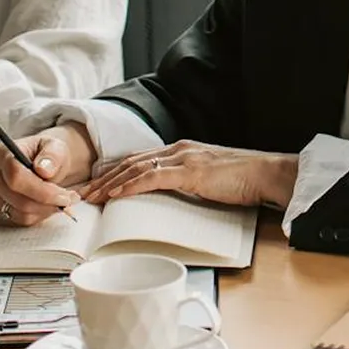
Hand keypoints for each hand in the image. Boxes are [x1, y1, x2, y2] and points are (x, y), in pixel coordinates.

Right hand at [0, 126, 92, 225]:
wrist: (40, 164)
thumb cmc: (46, 155)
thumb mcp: (56, 147)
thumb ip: (52, 155)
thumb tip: (44, 170)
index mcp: (2, 155)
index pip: (16, 177)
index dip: (42, 191)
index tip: (64, 196)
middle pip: (19, 200)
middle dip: (49, 203)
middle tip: (70, 199)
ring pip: (21, 215)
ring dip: (46, 211)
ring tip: (60, 200)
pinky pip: (18, 223)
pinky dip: (38, 217)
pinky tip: (46, 206)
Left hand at [85, 141, 297, 208]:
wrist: (267, 174)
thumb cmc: (243, 181)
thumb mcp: (208, 180)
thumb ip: (187, 183)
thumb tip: (169, 199)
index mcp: (181, 150)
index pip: (138, 160)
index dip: (113, 173)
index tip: (94, 187)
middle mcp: (178, 149)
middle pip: (129, 162)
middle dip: (102, 178)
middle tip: (80, 194)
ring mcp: (183, 158)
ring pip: (135, 169)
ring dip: (108, 184)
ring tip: (90, 198)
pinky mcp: (190, 171)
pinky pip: (152, 178)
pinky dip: (130, 186)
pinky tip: (115, 195)